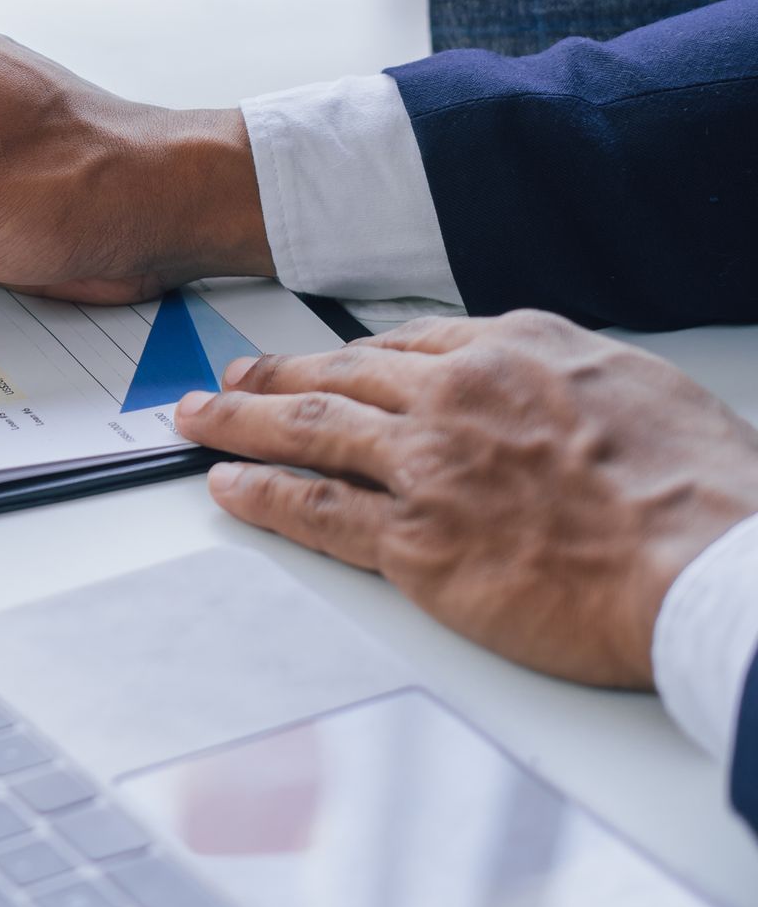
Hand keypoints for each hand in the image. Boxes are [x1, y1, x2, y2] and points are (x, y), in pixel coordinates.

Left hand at [174, 311, 757, 688]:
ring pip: (308, 429)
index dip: (355, 354)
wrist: (707, 564)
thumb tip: (552, 397)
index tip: (328, 360)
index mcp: (516, 350)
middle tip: (231, 375)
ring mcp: (429, 468)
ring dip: (240, 420)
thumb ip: (568, 383)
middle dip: (274, 373)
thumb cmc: (700, 491)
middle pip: (340, 374)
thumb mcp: (639, 389)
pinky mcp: (415, 544)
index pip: (411, 342)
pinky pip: (316, 511)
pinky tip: (228, 488)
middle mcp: (458, 395)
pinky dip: (262, 495)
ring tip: (200, 419)